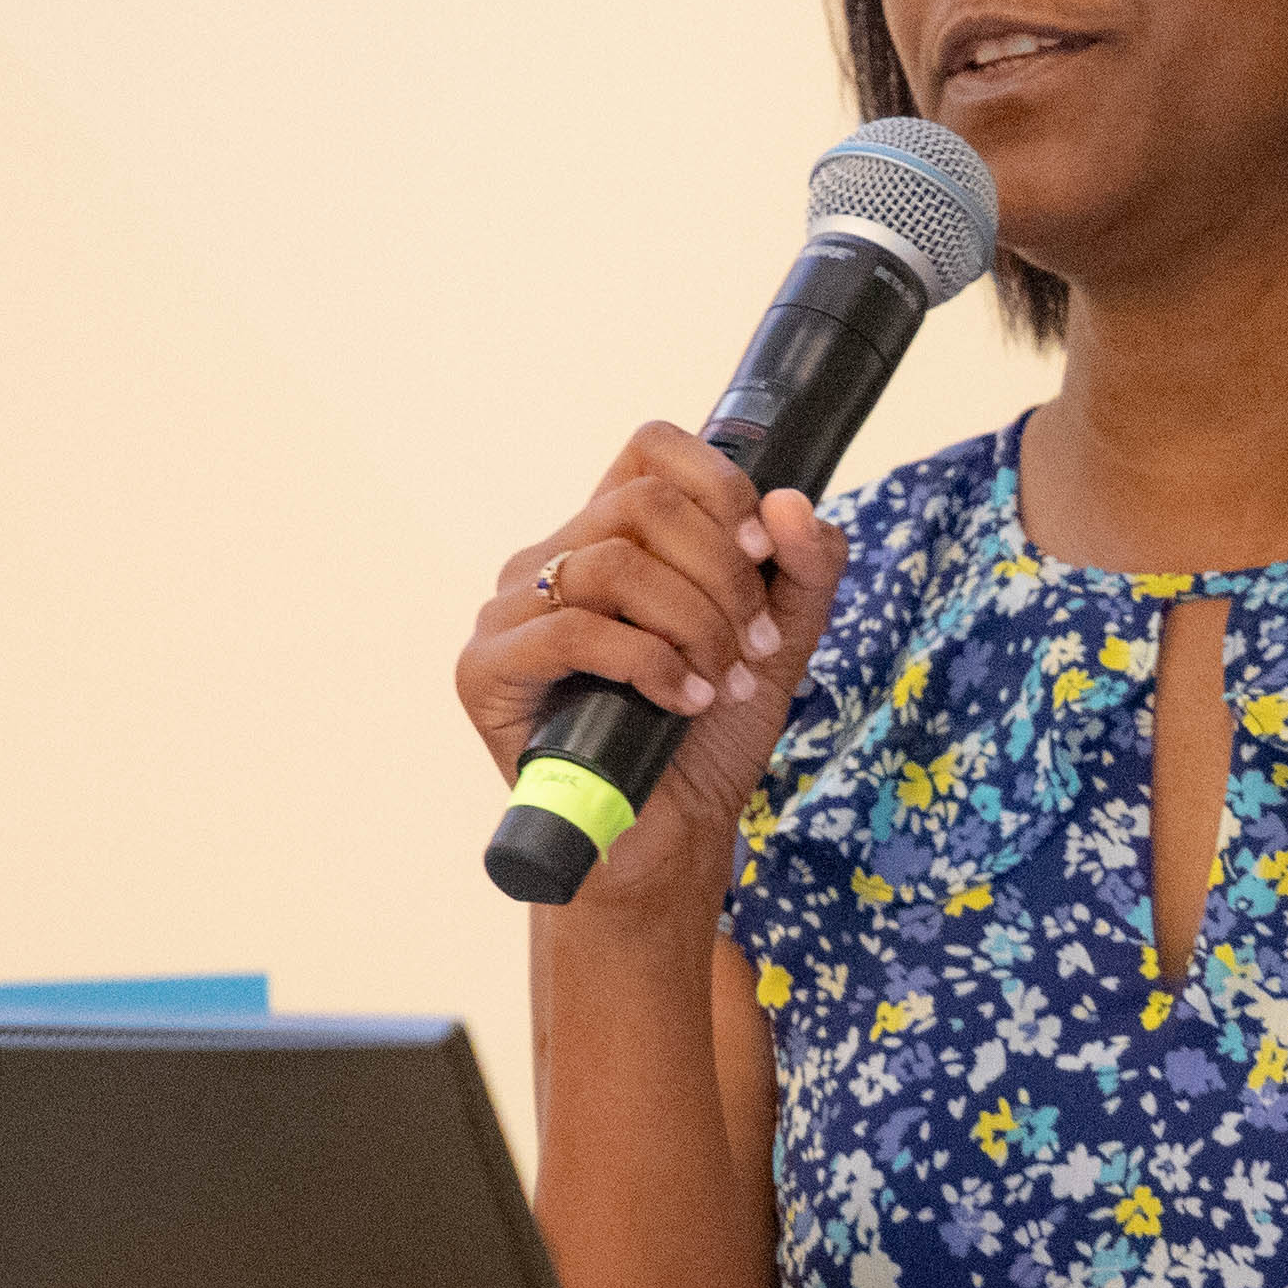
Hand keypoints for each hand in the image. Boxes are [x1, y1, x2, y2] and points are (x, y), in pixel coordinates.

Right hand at [460, 422, 849, 928]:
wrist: (668, 840)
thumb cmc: (707, 740)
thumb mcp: (779, 643)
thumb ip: (803, 570)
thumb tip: (789, 502)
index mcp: (611, 536)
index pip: (651, 447)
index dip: (717, 482)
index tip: (763, 551)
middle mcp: (551, 559)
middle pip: (643, 502)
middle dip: (723, 575)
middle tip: (756, 645)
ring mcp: (510, 612)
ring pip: (615, 563)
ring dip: (695, 624)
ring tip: (722, 682)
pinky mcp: (485, 670)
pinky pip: (573, 629)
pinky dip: (650, 663)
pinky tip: (684, 702)